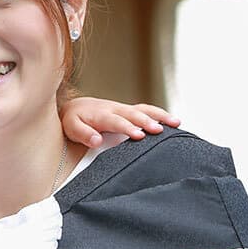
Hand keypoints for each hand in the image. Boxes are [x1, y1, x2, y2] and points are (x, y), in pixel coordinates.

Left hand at [61, 95, 177, 146]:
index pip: (116, 121)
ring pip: (144, 109)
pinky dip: (161, 114)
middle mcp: (115, 109)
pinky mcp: (131, 111)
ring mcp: (125, 109)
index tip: (139, 135)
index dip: (128, 128)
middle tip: (160, 130)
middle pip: (134, 114)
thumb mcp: (72, 127)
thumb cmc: (74, 120)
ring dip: (160, 115)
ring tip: (176, 123)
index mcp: (101, 115)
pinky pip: (147, 110)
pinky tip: (174, 122)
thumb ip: (83, 134)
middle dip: (147, 121)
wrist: (76, 107)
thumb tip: (96, 141)